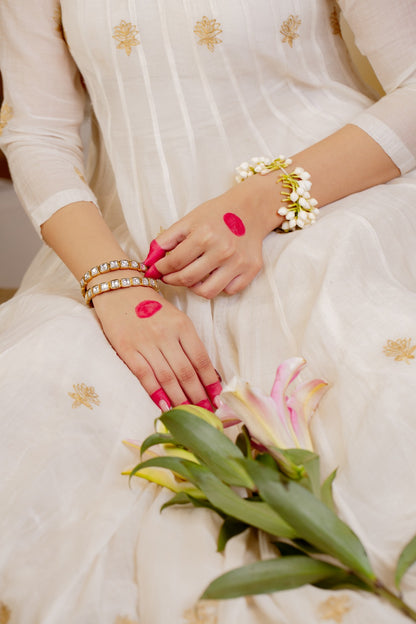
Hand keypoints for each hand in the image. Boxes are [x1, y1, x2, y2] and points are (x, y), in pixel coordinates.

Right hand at [92, 283, 220, 410]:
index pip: (201, 359)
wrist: (120, 290)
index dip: (210, 381)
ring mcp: (146, 342)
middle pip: (185, 372)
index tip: (218, 397)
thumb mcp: (177, 319)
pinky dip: (155, 392)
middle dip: (197, 395)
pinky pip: (144, 375)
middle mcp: (166, 334)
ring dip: (179, 399)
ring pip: (167, 377)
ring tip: (188, 413)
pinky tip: (164, 406)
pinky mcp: (127, 349)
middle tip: (205, 412)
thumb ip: (189, 343)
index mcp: (182, 325)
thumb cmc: (152, 307)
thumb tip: (206, 374)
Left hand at [145, 173, 283, 298]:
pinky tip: (214, 275)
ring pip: (207, 292)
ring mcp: (238, 262)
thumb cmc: (216, 214)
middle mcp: (223, 251)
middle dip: (172, 280)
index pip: (174, 262)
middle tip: (168, 277)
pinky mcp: (251, 269)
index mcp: (204, 236)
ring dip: (193, 288)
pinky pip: (228, 290)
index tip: (156, 270)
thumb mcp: (188, 220)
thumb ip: (167, 239)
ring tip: (190, 277)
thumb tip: (149, 261)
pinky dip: (218, 286)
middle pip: (188, 279)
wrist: (249, 210)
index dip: (161, 269)